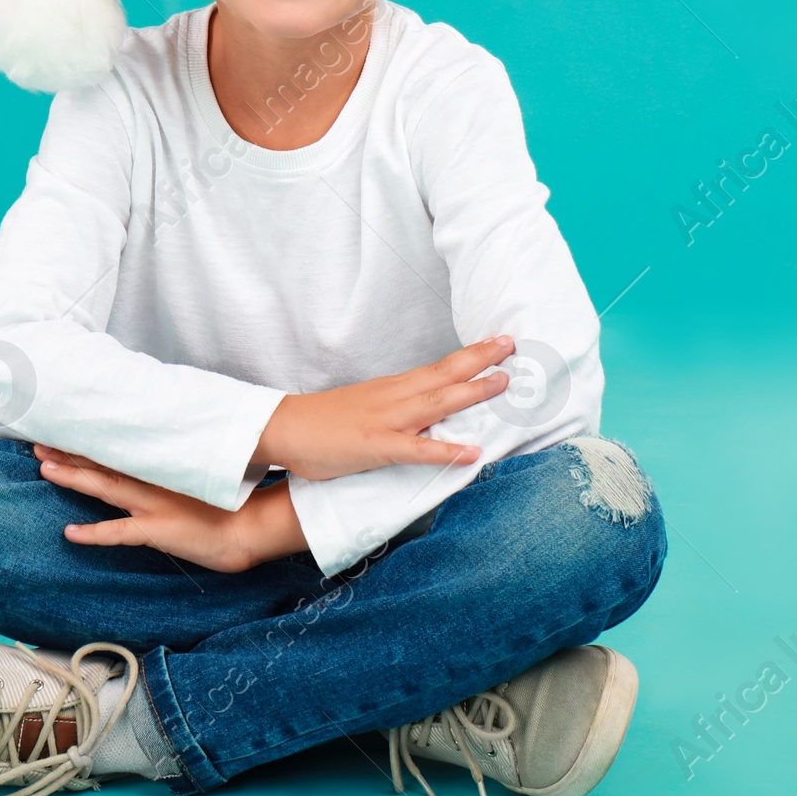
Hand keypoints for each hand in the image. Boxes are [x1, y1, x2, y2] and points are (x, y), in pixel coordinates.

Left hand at [34, 446, 306, 572]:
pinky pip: (119, 532)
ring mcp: (153, 505)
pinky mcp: (157, 530)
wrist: (250, 526)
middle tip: (39, 440)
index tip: (64, 427)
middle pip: (103, 463)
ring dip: (74, 476)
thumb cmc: (228, 503)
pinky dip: (94, 533)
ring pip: (105, 487)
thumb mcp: (201, 475)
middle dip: (69, 452)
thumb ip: (176, 463)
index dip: (88, 440)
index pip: (117, 449)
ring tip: (45, 467)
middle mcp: (153, 482)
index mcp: (162, 467)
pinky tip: (70, 533)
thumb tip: (160, 453)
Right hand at [252, 335, 515, 481]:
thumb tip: (428, 413)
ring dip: (472, 391)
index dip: (470, 356)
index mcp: (392, 388)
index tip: (498, 343)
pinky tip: (471, 452)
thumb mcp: (367, 408)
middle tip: (511, 343)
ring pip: (436, 402)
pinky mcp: (375, 446)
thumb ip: (398, 408)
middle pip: (443, 373)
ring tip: (504, 382)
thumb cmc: (324, 422)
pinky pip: (416, 449)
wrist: (285, 428)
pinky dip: (445, 450)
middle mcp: (394, 397)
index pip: (438, 367)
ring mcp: (385, 420)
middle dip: (479, 359)